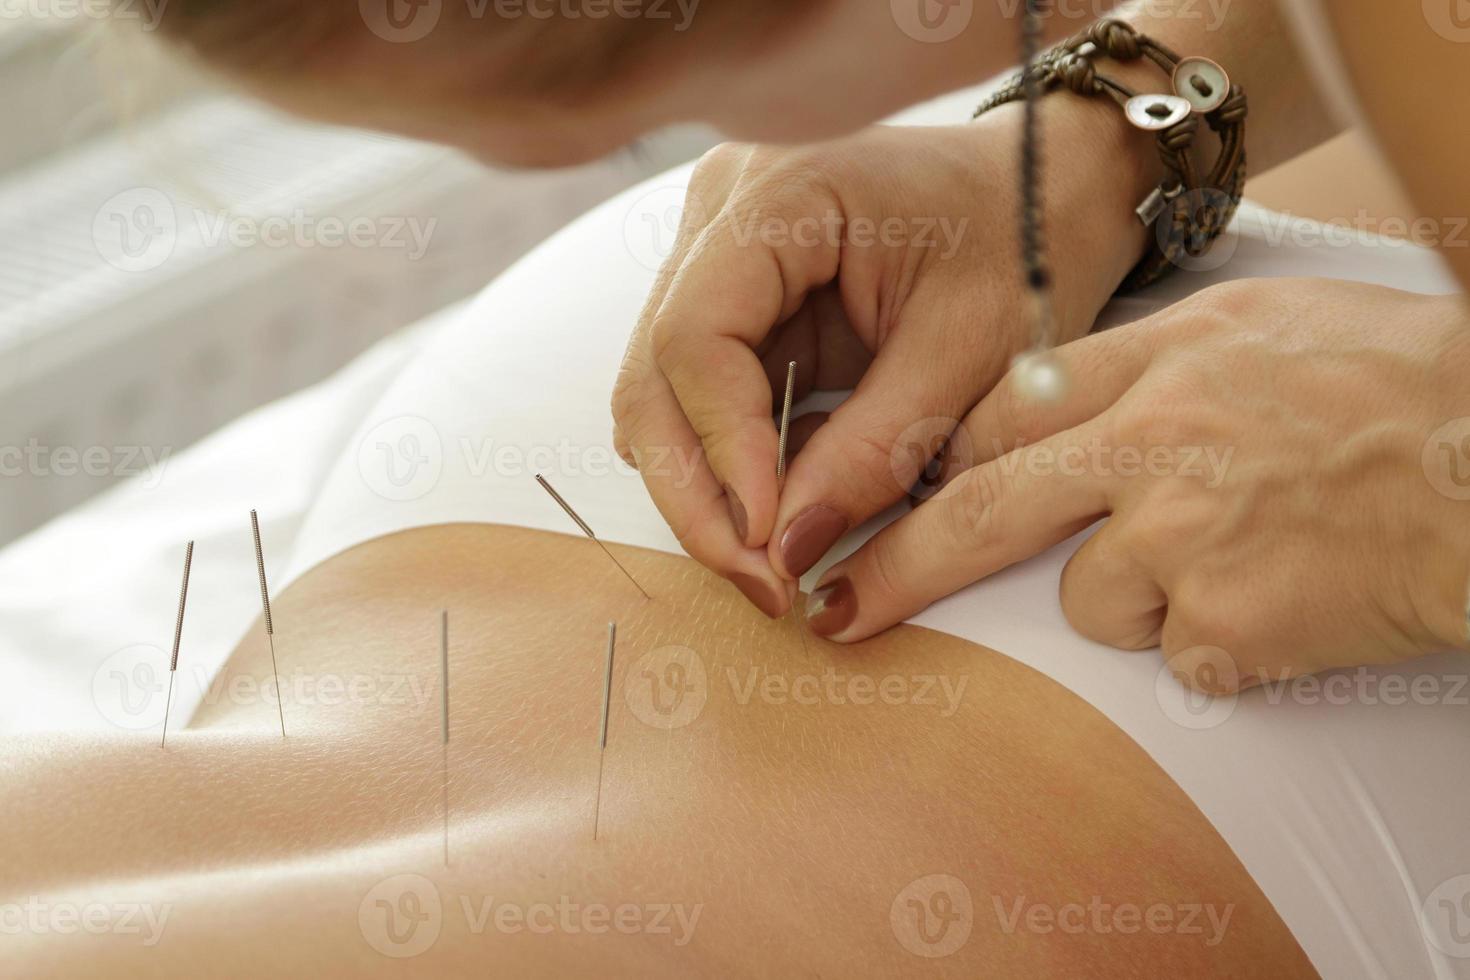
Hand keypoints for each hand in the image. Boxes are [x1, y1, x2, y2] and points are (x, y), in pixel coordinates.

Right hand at [611, 101, 1158, 615]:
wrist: (1045, 184)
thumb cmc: (1025, 238)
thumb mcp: (971, 349)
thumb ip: (876, 449)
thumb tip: (789, 547)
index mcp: (779, 193)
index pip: (695, 337)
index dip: (723, 449)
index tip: (769, 537)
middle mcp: (722, 211)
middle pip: (654, 374)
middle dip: (696, 492)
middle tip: (758, 581)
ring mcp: (715, 250)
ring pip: (660, 393)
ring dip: (702, 486)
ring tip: (768, 561)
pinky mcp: (734, 295)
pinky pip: (698, 393)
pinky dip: (727, 463)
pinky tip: (776, 509)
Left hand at [807, 278, 1469, 688]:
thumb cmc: (1409, 391)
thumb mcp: (1269, 328)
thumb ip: (1160, 363)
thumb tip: (1073, 405)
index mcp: (1166, 355)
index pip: (1007, 405)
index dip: (944, 457)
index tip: (898, 491)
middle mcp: (1155, 438)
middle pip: (984, 505)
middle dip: (900, 562)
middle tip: (834, 604)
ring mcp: (1181, 531)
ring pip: (1090, 598)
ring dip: (1143, 597)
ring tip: (1246, 558)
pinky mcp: (1221, 620)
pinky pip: (1178, 652)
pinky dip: (1219, 641)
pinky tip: (1287, 600)